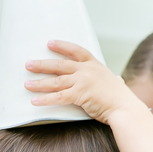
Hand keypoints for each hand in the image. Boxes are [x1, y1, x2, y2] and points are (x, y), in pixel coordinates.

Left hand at [24, 40, 145, 125]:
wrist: (125, 108)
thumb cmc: (120, 99)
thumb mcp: (111, 82)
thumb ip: (104, 79)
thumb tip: (109, 80)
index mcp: (95, 65)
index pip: (76, 50)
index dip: (62, 46)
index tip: (50, 43)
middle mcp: (87, 70)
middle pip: (60, 65)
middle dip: (42, 64)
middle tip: (28, 64)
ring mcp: (83, 81)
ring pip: (56, 81)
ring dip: (39, 83)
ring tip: (27, 84)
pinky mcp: (80, 94)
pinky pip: (58, 97)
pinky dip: (45, 99)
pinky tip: (34, 101)